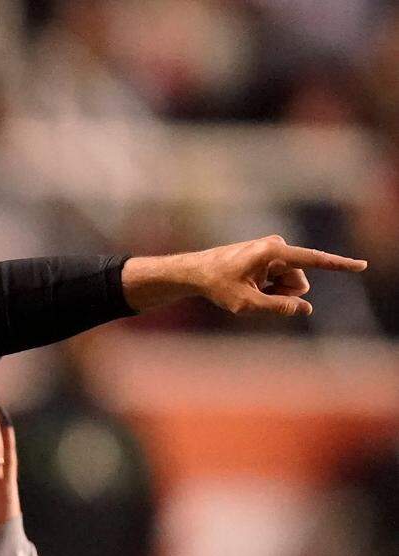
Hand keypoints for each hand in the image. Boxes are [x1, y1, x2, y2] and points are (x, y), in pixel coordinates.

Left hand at [122, 235, 367, 315]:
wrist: (195, 272)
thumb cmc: (217, 285)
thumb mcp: (246, 304)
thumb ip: (278, 307)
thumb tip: (305, 308)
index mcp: (272, 253)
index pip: (313, 260)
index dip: (339, 265)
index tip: (362, 266)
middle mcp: (275, 246)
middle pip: (300, 281)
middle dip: (286, 294)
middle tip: (255, 295)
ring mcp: (272, 250)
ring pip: (291, 282)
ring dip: (275, 292)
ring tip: (249, 290)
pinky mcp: (268, 255)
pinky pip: (280, 279)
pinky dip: (269, 288)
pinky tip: (248, 285)